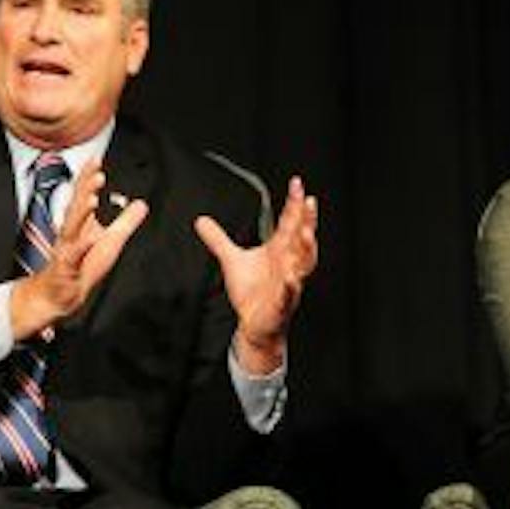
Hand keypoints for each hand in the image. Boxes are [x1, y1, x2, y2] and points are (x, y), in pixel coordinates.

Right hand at [8, 159, 150, 341]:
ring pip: (71, 229)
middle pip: (76, 207)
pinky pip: (73, 258)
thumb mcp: (110, 241)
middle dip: (84, 189)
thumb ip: (125, 222)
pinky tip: (90, 239)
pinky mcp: (65, 270)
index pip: (82, 196)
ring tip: (90, 198)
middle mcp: (70, 234)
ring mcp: (65, 251)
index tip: (96, 160)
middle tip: (96, 174)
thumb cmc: (82, 267)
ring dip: (80, 213)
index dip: (88, 178)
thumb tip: (141, 204)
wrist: (57, 296)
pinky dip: (80, 248)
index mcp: (79, 225)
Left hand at [195, 176, 318, 375]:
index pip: (290, 222)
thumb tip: (200, 220)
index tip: (297, 183)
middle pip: (301, 239)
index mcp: (279, 250)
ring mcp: (288, 283)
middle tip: (309, 202)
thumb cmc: (251, 292)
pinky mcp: (281, 304)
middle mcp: (288, 264)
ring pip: (303, 265)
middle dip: (307, 221)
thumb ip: (218, 239)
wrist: (255, 325)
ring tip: (306, 233)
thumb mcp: (231, 260)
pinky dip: (290, 287)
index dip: (294, 203)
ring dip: (306, 250)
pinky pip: (288, 295)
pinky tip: (290, 279)